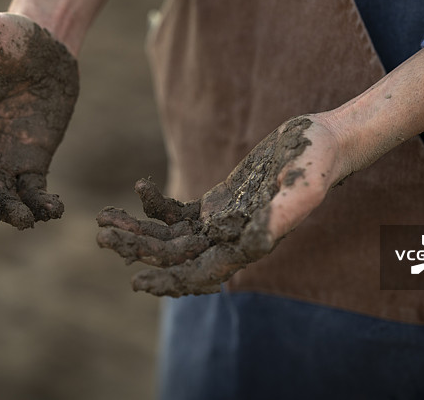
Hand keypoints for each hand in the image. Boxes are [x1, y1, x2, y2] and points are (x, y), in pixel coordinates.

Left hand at [96, 115, 346, 295]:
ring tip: (103, 220)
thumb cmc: (316, 166)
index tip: (136, 280)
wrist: (321, 143)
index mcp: (249, 247)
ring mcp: (223, 221)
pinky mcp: (218, 201)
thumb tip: (253, 244)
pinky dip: (157, 203)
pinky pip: (180, 210)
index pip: (201, 275)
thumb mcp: (301, 190)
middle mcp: (232, 241)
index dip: (168, 281)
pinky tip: (139, 188)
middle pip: (176, 254)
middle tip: (102, 238)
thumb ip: (278, 216)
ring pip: (171, 234)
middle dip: (138, 248)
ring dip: (138, 229)